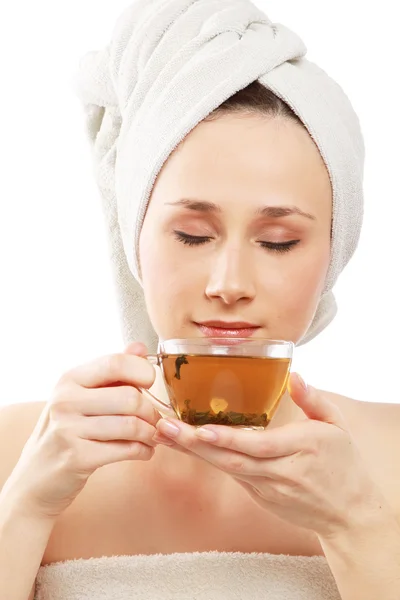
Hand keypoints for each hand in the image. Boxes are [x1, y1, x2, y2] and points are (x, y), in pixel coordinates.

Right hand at [3, 342, 159, 519]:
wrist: (36, 476)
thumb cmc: (67, 429)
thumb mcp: (83, 395)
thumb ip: (113, 371)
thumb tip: (139, 347)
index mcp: (70, 379)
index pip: (115, 363)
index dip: (142, 371)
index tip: (150, 383)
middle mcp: (65, 401)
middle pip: (130, 397)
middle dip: (151, 411)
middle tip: (154, 420)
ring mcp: (68, 430)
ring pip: (131, 425)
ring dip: (150, 433)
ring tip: (151, 436)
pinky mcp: (77, 458)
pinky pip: (126, 450)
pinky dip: (143, 451)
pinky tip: (144, 451)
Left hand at [155, 374, 381, 537]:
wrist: (349, 514)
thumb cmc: (344, 464)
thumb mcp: (337, 426)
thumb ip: (314, 400)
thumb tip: (293, 376)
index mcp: (301, 449)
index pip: (260, 445)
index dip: (229, 439)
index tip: (202, 428)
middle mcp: (280, 471)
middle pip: (232, 458)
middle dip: (195, 443)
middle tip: (165, 426)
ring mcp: (267, 487)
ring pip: (226, 468)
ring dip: (193, 452)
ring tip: (165, 434)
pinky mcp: (259, 495)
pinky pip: (231, 474)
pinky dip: (207, 459)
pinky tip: (185, 445)